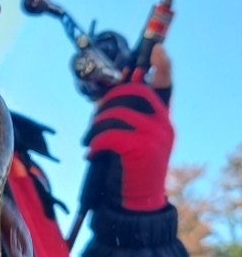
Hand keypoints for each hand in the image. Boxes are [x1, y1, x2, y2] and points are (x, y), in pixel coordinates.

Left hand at [82, 47, 173, 211]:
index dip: (163, 66)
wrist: (137, 205)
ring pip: (117, 113)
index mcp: (162, 120)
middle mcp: (163, 124)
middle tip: (94, 119)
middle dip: (107, 100)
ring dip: (96, 126)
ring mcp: (155, 135)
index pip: (167, 86)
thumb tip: (103, 105)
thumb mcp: (133, 144)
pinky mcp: (141, 149)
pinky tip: (91, 154)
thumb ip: (127, 123)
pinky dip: (95, 143)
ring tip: (90, 141)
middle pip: (132, 92)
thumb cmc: (128, 172)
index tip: (158, 50)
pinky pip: (109, 134)